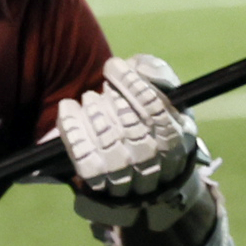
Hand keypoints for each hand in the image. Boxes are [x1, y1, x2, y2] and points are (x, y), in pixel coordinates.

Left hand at [57, 54, 205, 230]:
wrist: (140, 163)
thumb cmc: (151, 112)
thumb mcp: (163, 89)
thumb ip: (157, 72)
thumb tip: (142, 70)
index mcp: (177, 133)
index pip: (154, 108)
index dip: (129, 82)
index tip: (112, 66)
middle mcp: (155, 158)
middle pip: (128, 124)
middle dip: (110, 98)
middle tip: (102, 89)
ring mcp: (128, 174)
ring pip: (107, 141)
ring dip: (92, 113)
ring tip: (89, 99)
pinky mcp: (98, 180)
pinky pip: (82, 155)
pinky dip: (72, 128)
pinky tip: (68, 109)